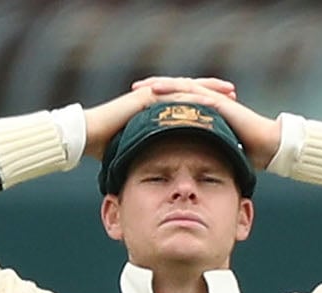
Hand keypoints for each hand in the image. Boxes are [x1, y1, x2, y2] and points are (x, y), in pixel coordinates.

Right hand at [83, 77, 237, 159]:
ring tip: (228, 92)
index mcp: (155, 111)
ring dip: (208, 89)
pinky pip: (173, 94)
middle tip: (234, 94)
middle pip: (190, 92)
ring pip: (186, 88)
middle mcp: (154, 100)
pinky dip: (192, 95)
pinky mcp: (145, 97)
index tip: (224, 110)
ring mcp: (150, 96)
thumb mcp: (134, 152)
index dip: (205, 106)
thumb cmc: (105, 148)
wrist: (87, 137)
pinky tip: (208, 98)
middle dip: (212, 93)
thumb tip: (156, 176)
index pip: (185, 105)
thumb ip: (148, 156)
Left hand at [131, 76, 281, 169]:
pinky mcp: (222, 104)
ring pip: (184, 88)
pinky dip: (181, 94)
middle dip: (154, 88)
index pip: (176, 101)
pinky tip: (168, 94)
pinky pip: (198, 97)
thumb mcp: (217, 152)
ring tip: (145, 87)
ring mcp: (215, 101)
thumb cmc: (246, 151)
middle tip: (133, 89)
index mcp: (204, 111)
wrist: (269, 146)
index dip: (156, 101)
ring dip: (164, 86)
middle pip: (176, 90)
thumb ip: (202, 156)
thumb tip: (188, 174)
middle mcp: (208, 102)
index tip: (137, 104)